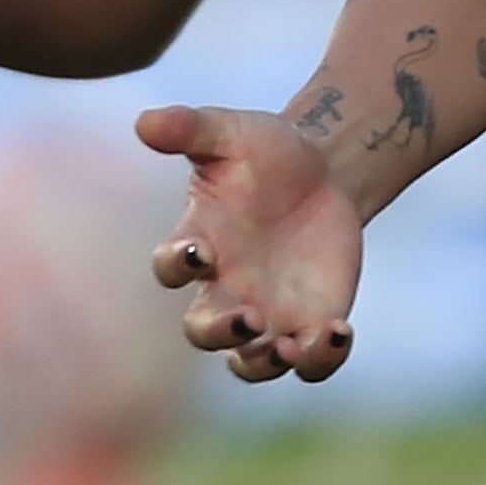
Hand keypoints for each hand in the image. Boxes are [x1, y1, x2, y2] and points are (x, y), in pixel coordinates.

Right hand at [135, 105, 365, 381]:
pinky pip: (309, 361)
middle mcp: (225, 288)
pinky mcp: (310, 323)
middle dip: (220, 332)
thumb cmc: (266, 152)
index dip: (177, 266)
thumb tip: (144, 121)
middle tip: (249, 319)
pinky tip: (340, 332)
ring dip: (265, 362)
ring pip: (251, 363)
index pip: (171, 267)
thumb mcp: (230, 131)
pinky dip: (320, 359)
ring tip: (290, 347)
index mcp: (200, 241)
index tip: (199, 253)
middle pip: (203, 331)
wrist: (326, 170)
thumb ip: (189, 127)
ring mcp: (267, 312)